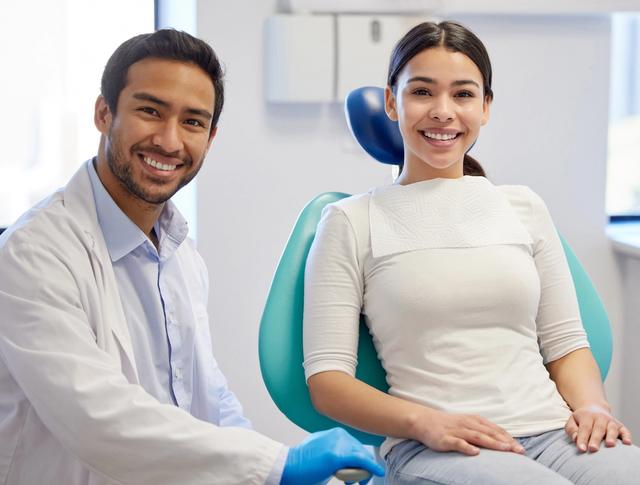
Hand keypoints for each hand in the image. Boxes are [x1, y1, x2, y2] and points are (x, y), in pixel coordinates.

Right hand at [281, 427, 383, 484]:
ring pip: (361, 457)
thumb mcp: (321, 450)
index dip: (359, 460)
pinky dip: (371, 468)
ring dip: (363, 471)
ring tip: (357, 481)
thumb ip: (335, 451)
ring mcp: (338, 444)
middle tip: (359, 480)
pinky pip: (362, 461)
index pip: (355, 446)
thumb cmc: (302, 464)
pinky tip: (378, 472)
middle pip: (360, 451)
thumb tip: (347, 461)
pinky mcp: (338, 456)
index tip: (360, 469)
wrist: (289, 467)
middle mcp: (338, 434)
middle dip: (363, 466)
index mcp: (334, 433)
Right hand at [410, 409, 524, 455]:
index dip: (508, 438)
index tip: (521, 448)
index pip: (495, 430)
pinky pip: (457, 443)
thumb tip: (503, 441)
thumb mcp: (468, 424)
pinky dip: (467, 447)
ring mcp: (457, 431)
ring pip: (477, 437)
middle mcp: (468, 424)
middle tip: (519, 451)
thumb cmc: (449, 425)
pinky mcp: (446, 439)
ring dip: (492, 443)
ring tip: (504, 449)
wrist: (424, 421)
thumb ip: (483, 430)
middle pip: (490, 433)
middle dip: (506, 442)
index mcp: (474, 420)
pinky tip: (475, 452)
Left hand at [565, 404, 631, 452]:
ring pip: (612, 428)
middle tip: (593, 449)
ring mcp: (611, 421)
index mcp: (587, 416)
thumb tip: (575, 439)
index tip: (581, 449)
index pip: (585, 428)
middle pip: (598, 428)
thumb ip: (571, 430)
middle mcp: (600, 418)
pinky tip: (626, 443)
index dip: (582, 438)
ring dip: (611, 436)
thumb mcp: (572, 421)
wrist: (594, 407)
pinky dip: (626, 436)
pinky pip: (625, 431)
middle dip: (596, 439)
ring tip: (609, 444)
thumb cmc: (582, 419)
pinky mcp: (620, 426)